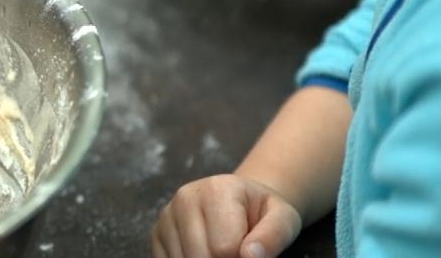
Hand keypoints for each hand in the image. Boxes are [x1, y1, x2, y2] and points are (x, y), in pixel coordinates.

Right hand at [152, 174, 303, 257]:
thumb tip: (251, 256)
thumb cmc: (263, 212)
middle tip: (237, 254)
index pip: (224, 248)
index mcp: (217, 189)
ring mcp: (167, 216)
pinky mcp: (156, 233)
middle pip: (200, 257)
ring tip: (222, 253)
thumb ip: (274, 236)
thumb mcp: (283, 218)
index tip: (250, 253)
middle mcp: (185, 198)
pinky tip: (203, 254)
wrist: (241, 202)